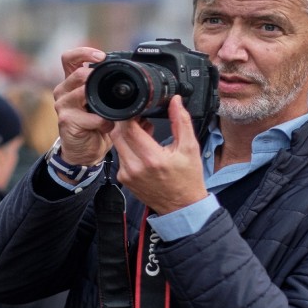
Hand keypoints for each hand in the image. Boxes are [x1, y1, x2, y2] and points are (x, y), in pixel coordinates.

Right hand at [52, 47, 114, 167]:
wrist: (84, 151)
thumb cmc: (94, 124)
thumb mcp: (102, 102)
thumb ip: (108, 88)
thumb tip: (133, 76)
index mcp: (72, 82)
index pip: (70, 58)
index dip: (84, 53)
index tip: (101, 57)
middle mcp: (64, 91)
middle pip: (77, 73)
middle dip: (95, 78)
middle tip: (110, 87)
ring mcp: (63, 105)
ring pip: (81, 92)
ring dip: (101, 102)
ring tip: (111, 113)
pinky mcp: (66, 121)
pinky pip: (89, 117)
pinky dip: (102, 121)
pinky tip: (107, 126)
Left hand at [110, 96, 207, 214]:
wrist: (182, 206)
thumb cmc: (187, 179)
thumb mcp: (190, 148)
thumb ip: (181, 121)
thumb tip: (176, 101)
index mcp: (152, 158)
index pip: (129, 128)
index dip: (131, 114)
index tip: (140, 110)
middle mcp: (135, 167)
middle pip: (118, 134)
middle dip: (127, 122)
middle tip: (142, 119)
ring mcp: (127, 174)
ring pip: (117, 144)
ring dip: (127, 134)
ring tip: (145, 134)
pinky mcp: (124, 179)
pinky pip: (120, 156)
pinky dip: (128, 147)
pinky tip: (142, 149)